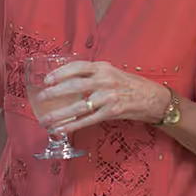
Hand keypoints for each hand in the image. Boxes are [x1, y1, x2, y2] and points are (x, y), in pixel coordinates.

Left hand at [35, 61, 169, 133]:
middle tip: (42, 97)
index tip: (47, 79)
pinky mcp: (111, 112)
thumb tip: (68, 80)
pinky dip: (72, 125)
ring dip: (60, 113)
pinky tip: (61, 129)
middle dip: (56, 92)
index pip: (78, 66)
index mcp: (103, 67)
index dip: (60, 72)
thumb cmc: (130, 85)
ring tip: (46, 118)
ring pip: (79, 105)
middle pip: (75, 85)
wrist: (153, 98)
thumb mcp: (112, 72)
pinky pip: (88, 119)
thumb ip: (93, 74)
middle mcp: (105, 80)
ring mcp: (108, 97)